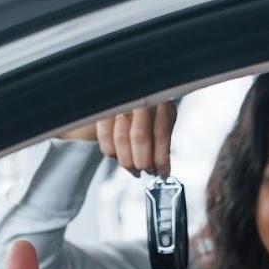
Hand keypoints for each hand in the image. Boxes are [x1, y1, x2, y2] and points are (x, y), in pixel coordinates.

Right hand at [59, 100, 176, 176]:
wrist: (128, 94)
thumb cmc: (150, 109)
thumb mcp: (163, 119)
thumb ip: (162, 141)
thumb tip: (161, 169)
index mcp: (160, 100)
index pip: (161, 133)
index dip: (161, 158)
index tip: (162, 173)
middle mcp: (140, 99)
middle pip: (140, 137)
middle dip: (142, 161)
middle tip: (145, 170)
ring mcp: (121, 102)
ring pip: (121, 138)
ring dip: (127, 160)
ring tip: (133, 167)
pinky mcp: (105, 109)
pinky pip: (105, 137)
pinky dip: (111, 152)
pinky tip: (118, 156)